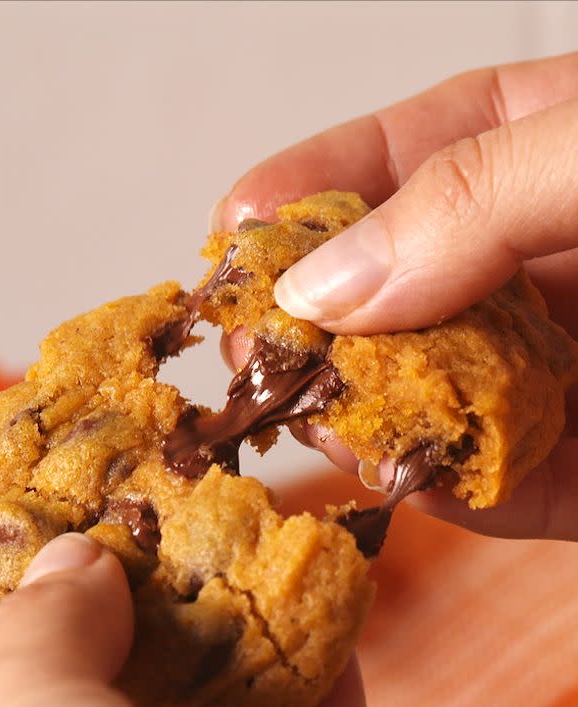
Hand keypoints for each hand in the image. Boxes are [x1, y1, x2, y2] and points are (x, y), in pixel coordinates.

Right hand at [214, 53, 577, 540]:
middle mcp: (543, 261)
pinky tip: (391, 473)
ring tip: (309, 418)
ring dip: (359, 411)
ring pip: (430, 394)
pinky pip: (497, 485)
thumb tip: (321, 288)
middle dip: (318, 319)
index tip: (232, 228)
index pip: (404, 159)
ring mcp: (565, 368)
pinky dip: (436, 486)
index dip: (310, 188)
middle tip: (253, 347)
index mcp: (548, 150)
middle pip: (397, 289)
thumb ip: (475, 198)